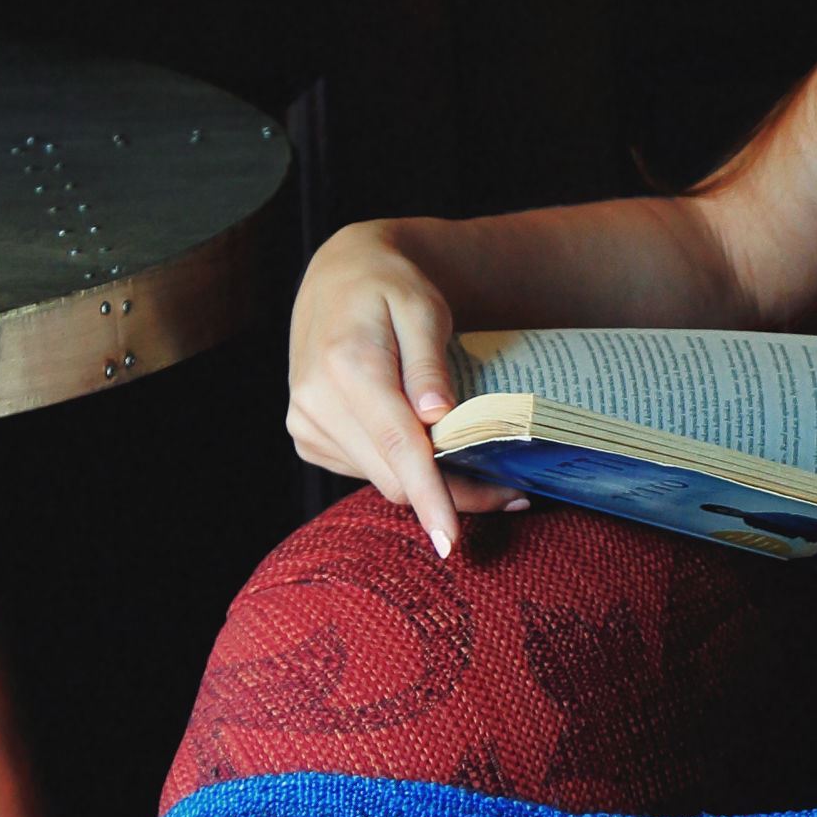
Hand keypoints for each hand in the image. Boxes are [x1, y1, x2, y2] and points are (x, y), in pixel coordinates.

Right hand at [286, 221, 529, 557]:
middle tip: (511, 493)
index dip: (430, 497)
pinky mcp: (307, 436)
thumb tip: (438, 417)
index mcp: (348, 366)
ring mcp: (306, 422)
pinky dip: (401, 468)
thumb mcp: (423, 308)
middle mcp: (316, 401)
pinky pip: (366, 470)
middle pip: (394, 477)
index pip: (398, 446)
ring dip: (429, 484)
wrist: (338, 275)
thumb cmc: (389, 285)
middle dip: (452, 495)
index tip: (451, 540)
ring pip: (381, 480)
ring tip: (478, 467)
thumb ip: (429, 363)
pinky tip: (425, 448)